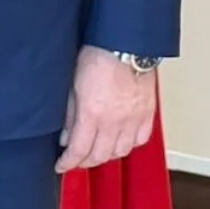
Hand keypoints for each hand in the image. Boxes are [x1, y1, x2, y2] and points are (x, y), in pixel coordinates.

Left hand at [57, 45, 157, 172]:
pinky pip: (141, 139)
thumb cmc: (97, 56)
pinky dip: (129, 145)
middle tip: (76, 159)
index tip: (61, 165)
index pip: (79, 151)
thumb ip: (70, 115)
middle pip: (100, 156)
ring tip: (97, 151)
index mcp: (92, 114)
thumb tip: (66, 137)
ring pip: (121, 151)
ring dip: (107, 155)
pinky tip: (120, 141)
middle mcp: (115, 121)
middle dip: (85, 162)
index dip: (68, 163)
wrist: (125, 43)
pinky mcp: (148, 113)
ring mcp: (134, 118)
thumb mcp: (72, 85)